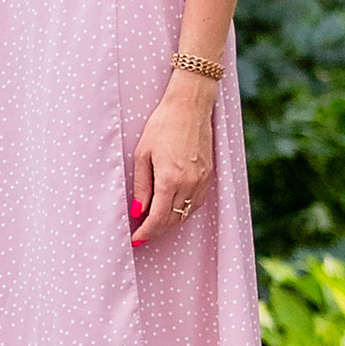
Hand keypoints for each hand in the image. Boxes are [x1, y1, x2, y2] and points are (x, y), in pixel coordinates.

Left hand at [127, 74, 213, 249]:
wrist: (190, 106)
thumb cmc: (162, 125)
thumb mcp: (142, 154)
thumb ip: (141, 186)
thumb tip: (138, 211)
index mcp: (170, 179)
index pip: (158, 218)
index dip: (146, 232)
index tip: (136, 239)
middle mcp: (189, 183)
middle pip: (172, 219)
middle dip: (156, 230)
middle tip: (142, 235)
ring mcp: (201, 180)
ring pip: (185, 214)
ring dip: (170, 222)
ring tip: (153, 224)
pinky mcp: (208, 175)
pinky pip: (196, 202)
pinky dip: (183, 210)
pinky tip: (172, 208)